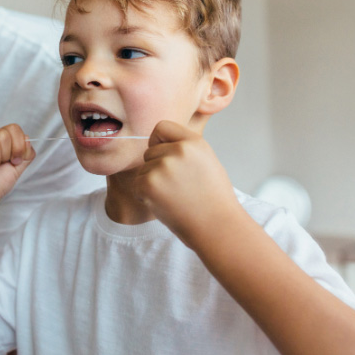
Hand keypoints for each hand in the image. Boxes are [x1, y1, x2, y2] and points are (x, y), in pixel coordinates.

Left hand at [133, 120, 238, 246]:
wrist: (217, 227)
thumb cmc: (213, 199)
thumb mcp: (206, 161)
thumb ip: (185, 148)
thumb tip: (159, 143)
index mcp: (194, 142)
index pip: (162, 127)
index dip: (159, 142)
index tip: (166, 156)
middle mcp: (178, 150)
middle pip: (150, 151)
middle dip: (157, 167)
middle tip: (178, 187)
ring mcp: (163, 167)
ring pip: (143, 169)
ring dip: (152, 183)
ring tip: (175, 197)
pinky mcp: (149, 184)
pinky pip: (137, 185)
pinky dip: (145, 196)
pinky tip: (166, 204)